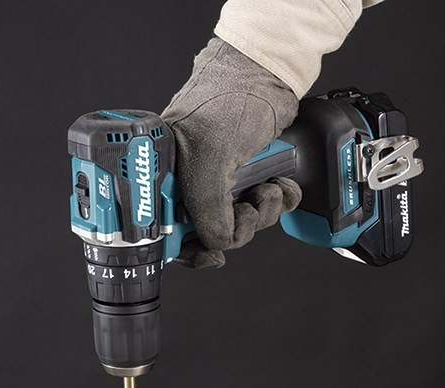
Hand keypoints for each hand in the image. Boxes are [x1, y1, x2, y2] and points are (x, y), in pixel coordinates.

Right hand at [162, 38, 301, 268]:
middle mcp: (188, 185)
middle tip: (246, 208)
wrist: (267, 74)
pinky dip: (278, 202)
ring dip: (262, 212)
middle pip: (209, 234)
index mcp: (164, 179)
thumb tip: (215, 242)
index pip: (167, 233)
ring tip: (267, 186)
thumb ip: (207, 209)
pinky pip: (262, 209)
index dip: (190, 250)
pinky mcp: (245, 180)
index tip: (211, 255)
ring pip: (239, 224)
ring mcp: (218, 184)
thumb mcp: (211, 156)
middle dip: (237, 227)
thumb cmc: (228, 98)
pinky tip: (280, 183)